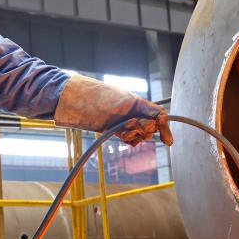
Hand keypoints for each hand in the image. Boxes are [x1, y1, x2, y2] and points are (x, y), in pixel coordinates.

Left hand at [54, 75, 173, 145]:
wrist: (70, 101)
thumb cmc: (96, 97)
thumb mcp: (125, 102)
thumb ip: (145, 109)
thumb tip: (163, 117)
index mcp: (136, 101)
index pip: (158, 114)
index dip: (165, 127)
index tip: (168, 141)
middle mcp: (131, 111)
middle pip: (150, 127)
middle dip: (144, 129)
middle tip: (130, 124)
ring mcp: (122, 121)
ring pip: (139, 134)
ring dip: (134, 134)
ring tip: (121, 129)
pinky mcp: (113, 129)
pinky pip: (129, 138)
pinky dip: (128, 139)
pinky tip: (120, 136)